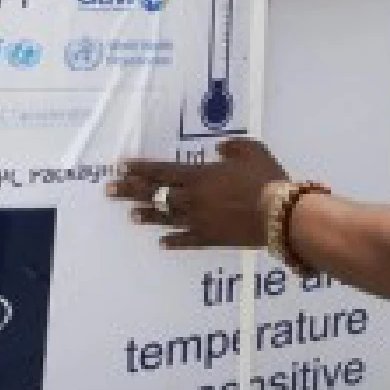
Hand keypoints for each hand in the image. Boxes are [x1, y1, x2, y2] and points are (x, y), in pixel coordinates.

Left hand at [107, 138, 290, 248]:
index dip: (140, 168)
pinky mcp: (211, 239)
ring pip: (165, 218)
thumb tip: (220, 148)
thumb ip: (233, 147)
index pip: (162, 171)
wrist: (280, 215)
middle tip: (109, 189)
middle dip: (130, 190)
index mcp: (200, 176)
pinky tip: (162, 243)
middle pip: (155, 194)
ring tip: (130, 214)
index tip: (121, 166)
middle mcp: (193, 199)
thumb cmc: (266, 179)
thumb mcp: (252, 150)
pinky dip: (174, 241)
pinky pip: (187, 241)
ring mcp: (200, 221)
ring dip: (146, 215)